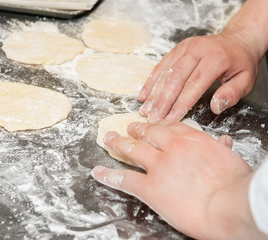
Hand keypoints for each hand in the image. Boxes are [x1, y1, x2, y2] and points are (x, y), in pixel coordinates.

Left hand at [91, 121, 265, 238]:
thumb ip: (220, 149)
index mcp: (193, 140)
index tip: (153, 124)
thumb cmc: (236, 185)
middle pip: (148, 133)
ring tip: (109, 139)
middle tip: (129, 127)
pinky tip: (98, 172)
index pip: (171, 127)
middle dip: (137, 130)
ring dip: (119, 143)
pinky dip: (108, 175)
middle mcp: (172, 147)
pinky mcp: (150, 186)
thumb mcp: (231, 160)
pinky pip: (125, 179)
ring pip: (133, 150)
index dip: (159, 125)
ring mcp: (158, 166)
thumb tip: (222, 141)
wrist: (230, 204)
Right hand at [138, 32, 258, 121]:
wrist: (237, 39)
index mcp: (215, 58)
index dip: (181, 103)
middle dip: (163, 100)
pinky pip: (160, 65)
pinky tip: (144, 95)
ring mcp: (185, 48)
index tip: (171, 118)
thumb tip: (215, 107)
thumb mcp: (246, 79)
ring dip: (153, 93)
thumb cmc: (240, 62)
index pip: (194, 84)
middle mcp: (197, 50)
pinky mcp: (177, 49)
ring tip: (145, 109)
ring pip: (165, 72)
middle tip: (153, 117)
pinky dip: (151, 81)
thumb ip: (232, 93)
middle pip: (175, 78)